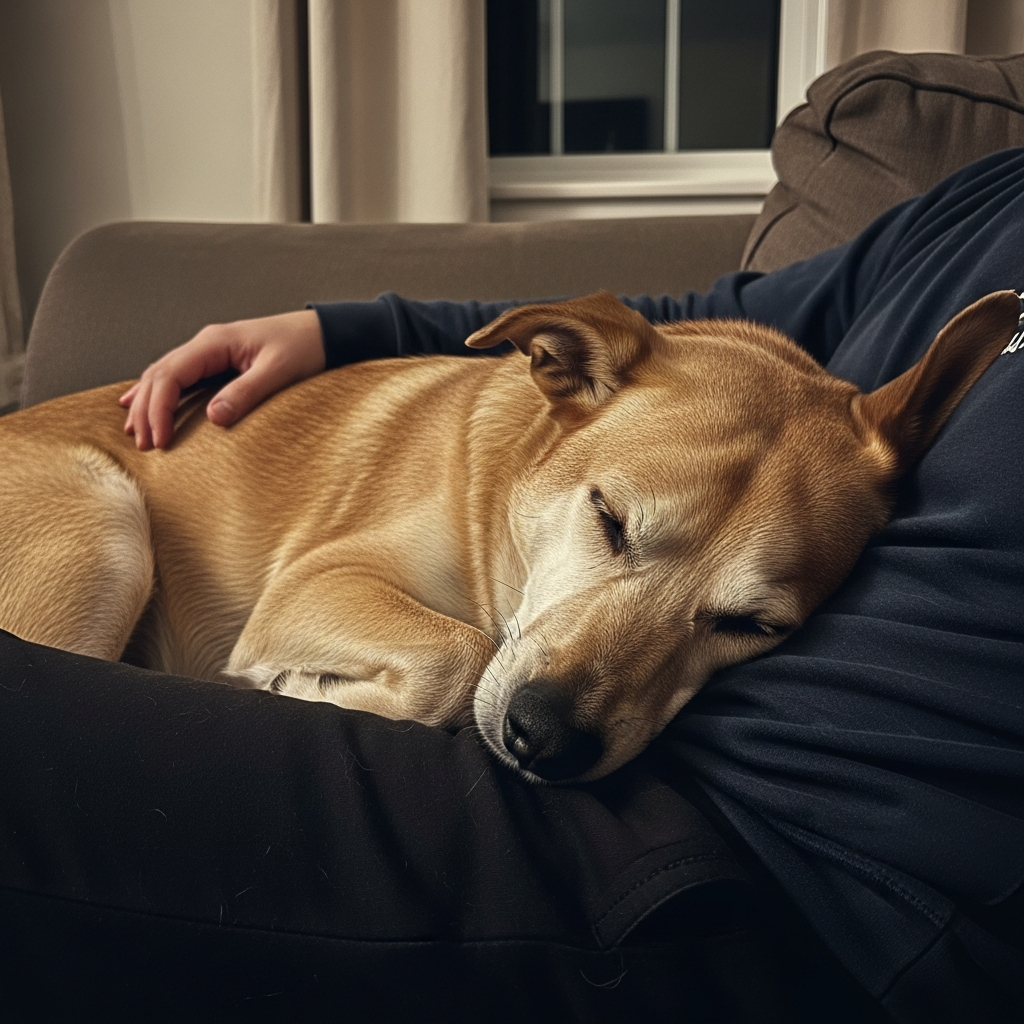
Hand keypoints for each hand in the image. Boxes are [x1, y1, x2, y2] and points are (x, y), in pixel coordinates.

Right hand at [120, 310, 325, 448]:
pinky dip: (158, 392)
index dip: (158, 409)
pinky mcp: (217, 361)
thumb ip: (246, 392)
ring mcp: (209, 351)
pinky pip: (178, 377)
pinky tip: (139, 404)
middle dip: (145, 410)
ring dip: (146, 403)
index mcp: (215, 342)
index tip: (160, 439)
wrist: (323, 332)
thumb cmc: (304, 347)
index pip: (170, 374)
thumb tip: (213, 417)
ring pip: (164, 375)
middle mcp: (206, 344)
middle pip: (159, 375)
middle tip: (144, 444)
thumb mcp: (279, 371)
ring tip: (136, 433)